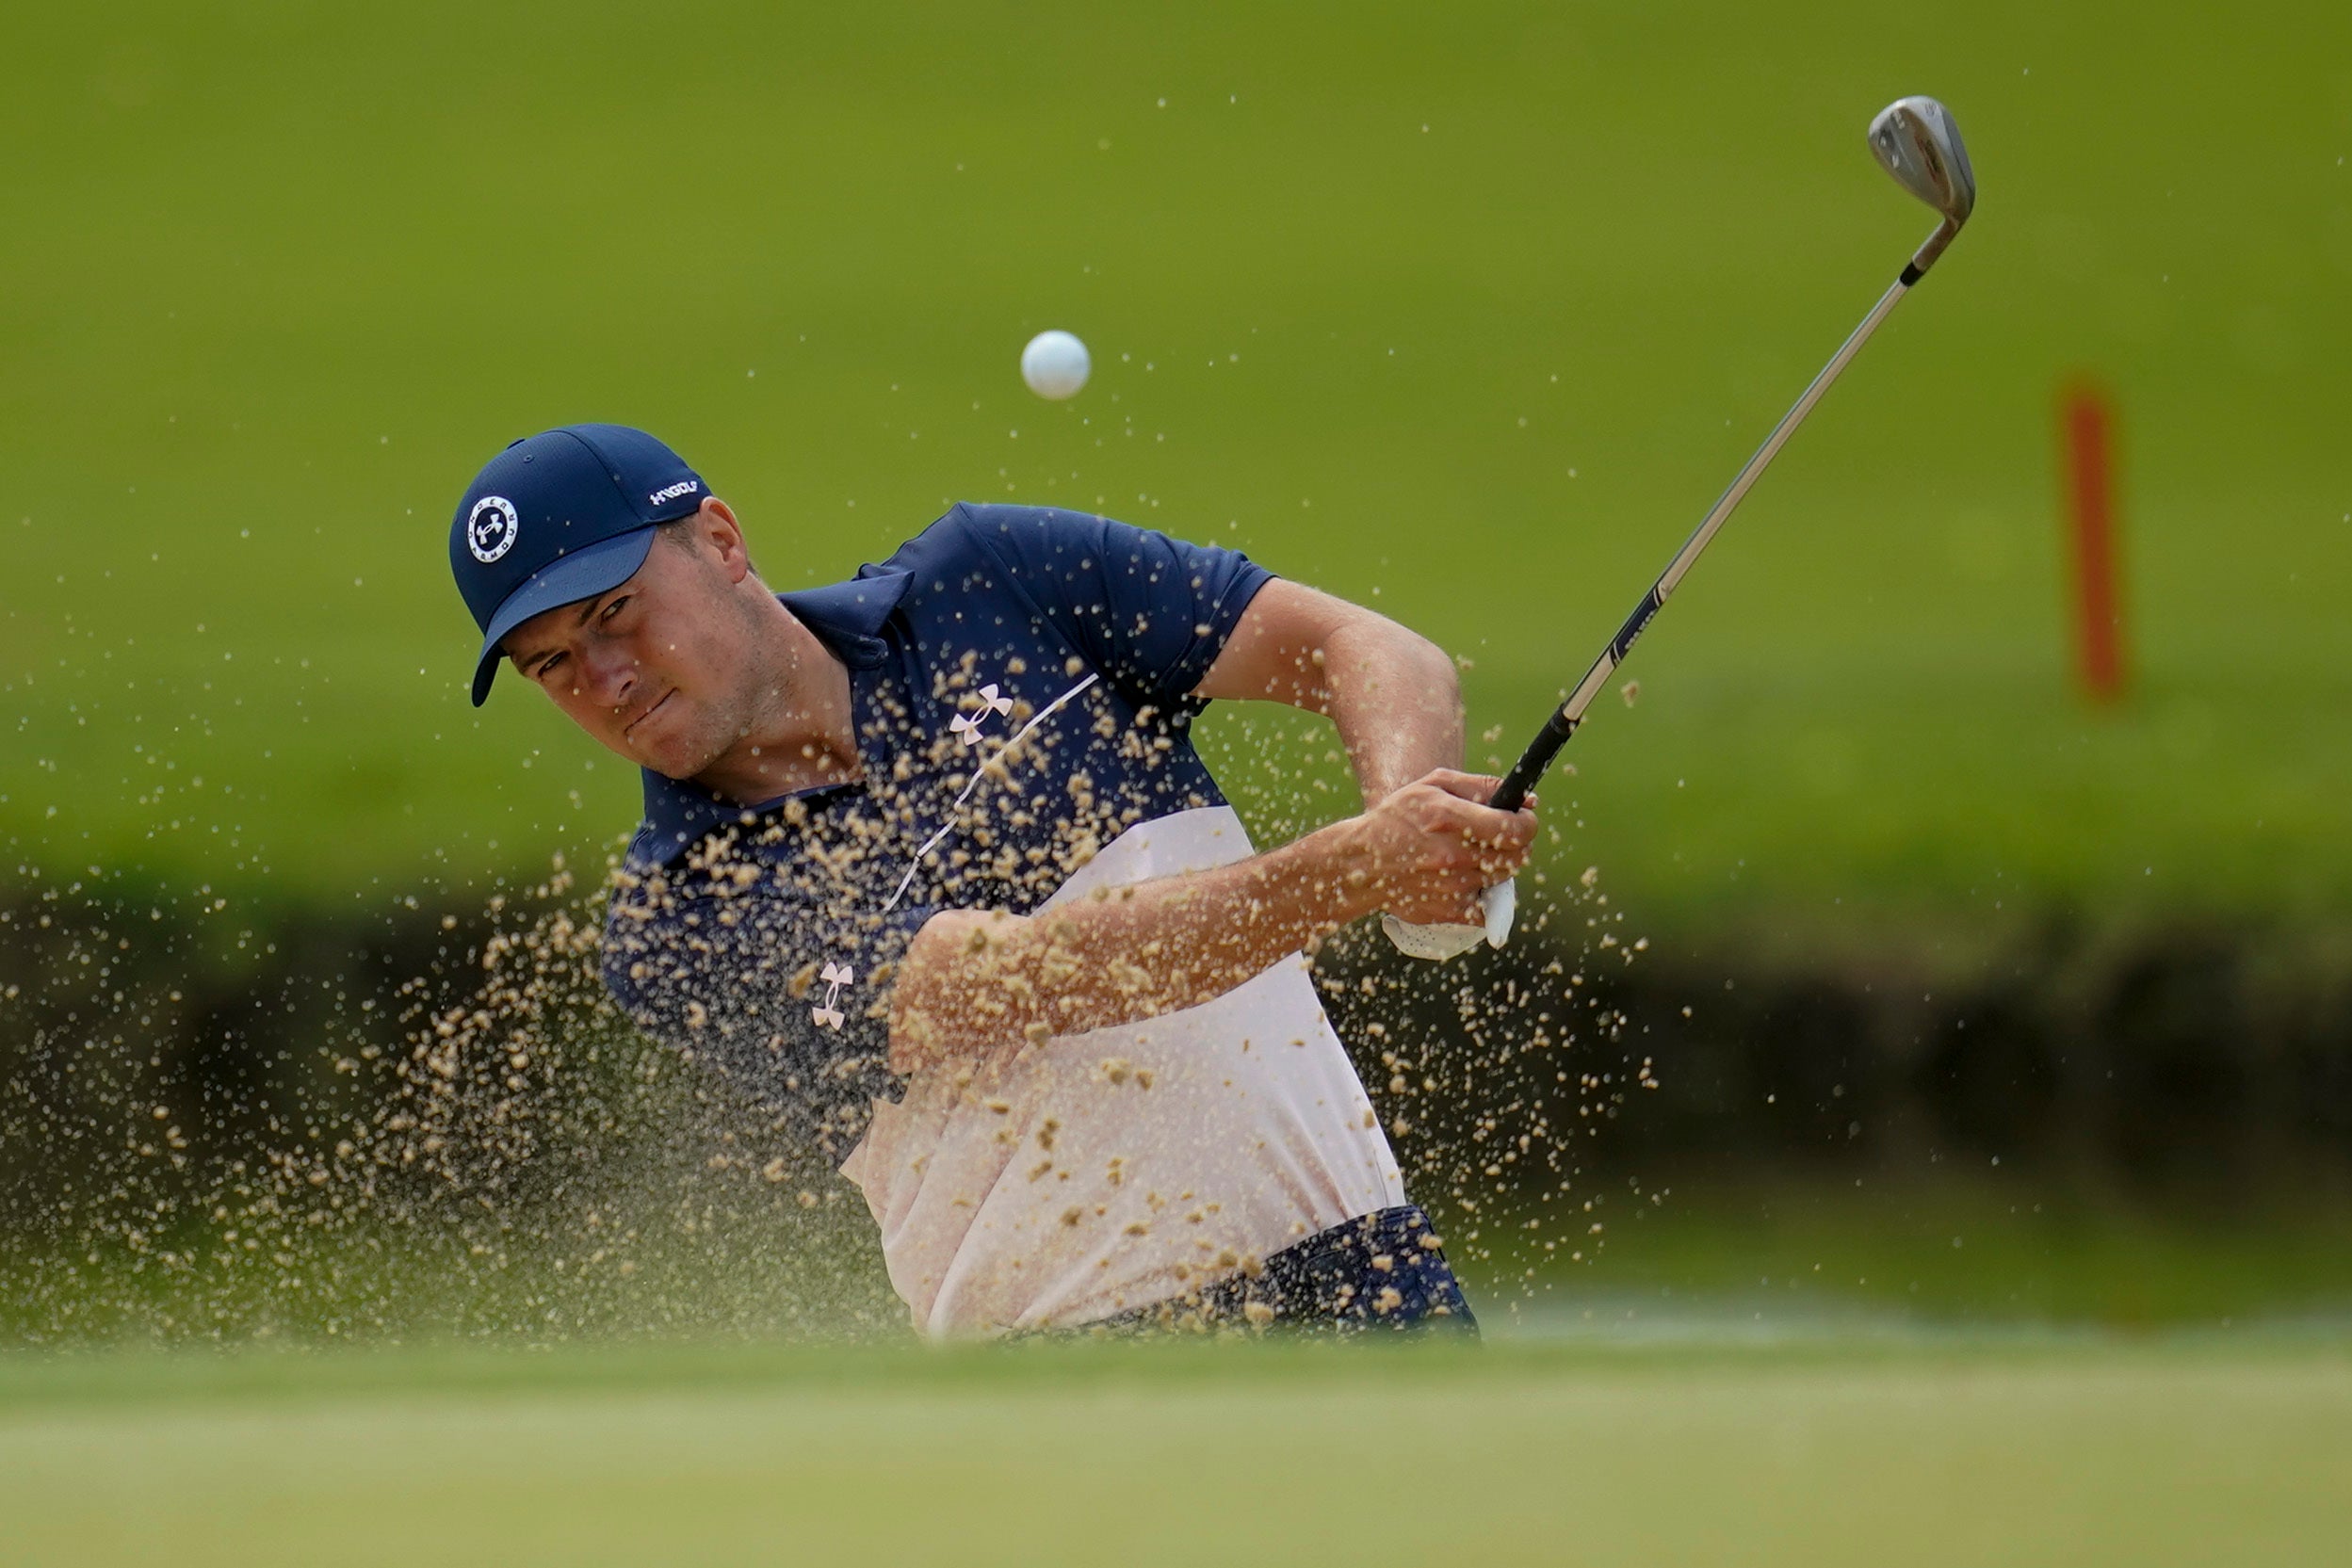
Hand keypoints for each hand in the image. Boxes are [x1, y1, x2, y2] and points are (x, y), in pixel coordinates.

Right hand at [1341, 770, 1534, 926]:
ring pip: (1504, 877)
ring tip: (1474, 855)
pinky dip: (1484, 893)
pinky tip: (1466, 880)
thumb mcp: (1433, 786)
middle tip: (1499, 836)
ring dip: (1498, 865)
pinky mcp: (1451, 910)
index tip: (1523, 818)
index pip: (1515, 828)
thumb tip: (1527, 798)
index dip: (1527, 822)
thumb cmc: (1398, 819)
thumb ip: (1481, 787)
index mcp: (1450, 818)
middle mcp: (1454, 854)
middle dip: (1516, 843)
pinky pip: (1488, 906)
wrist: (1362, 865)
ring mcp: (1454, 886)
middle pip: (1517, 855)